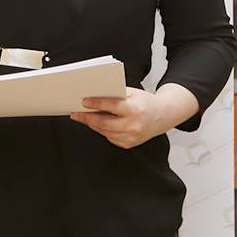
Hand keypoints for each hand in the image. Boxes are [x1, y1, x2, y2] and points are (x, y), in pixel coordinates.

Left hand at [69, 84, 198, 148]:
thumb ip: (115, 94)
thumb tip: (93, 95)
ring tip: (81, 117)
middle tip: (75, 113)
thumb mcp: (132, 92)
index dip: (97, 104)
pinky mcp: (129, 144)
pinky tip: (95, 123)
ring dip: (92, 124)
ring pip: (105, 131)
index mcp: (135, 109)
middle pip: (105, 123)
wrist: (162, 116)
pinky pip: (110, 137)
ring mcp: (131, 137)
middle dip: (88, 118)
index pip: (112, 106)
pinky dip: (102, 130)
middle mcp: (134, 125)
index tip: (83, 102)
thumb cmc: (144, 101)